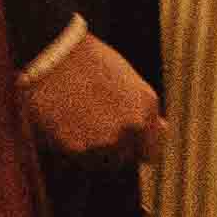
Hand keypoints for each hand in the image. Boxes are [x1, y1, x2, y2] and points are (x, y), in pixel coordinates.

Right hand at [23, 30, 165, 165]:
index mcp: (147, 106)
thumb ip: (145, 108)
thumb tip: (163, 129)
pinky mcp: (78, 147)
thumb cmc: (89, 62)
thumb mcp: (127, 79)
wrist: (53, 55)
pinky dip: (71, 146)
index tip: (123, 145)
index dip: (135, 149)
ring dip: (92, 150)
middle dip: (112, 149)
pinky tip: (63, 122)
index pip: (150, 151)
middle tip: (91, 126)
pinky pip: (78, 157)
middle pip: (124, 158)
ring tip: (77, 120)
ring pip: (101, 161)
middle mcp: (132, 126)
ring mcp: (106, 139)